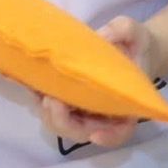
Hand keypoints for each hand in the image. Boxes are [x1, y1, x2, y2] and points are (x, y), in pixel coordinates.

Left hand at [38, 16, 157, 148]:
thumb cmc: (134, 42)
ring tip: (38, 91)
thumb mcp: (132, 30)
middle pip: (84, 131)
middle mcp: (105, 112)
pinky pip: (54, 108)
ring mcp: (86, 107)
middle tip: (51, 100)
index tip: (95, 135)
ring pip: (65, 124)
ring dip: (49, 113)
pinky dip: (42, 100)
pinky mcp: (70, 97)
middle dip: (64, 122)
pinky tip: (32, 85)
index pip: (122, 130)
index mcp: (127, 103)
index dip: (110, 137)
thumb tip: (102, 35)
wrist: (128, 45)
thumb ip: (121, 30)